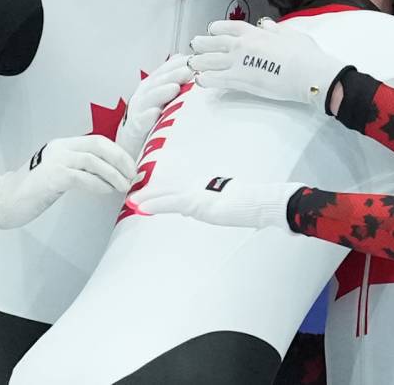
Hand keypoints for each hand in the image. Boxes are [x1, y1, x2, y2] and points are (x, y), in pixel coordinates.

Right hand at [0, 135, 135, 228]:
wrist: (6, 200)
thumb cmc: (37, 189)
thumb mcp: (63, 172)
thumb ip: (82, 169)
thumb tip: (113, 175)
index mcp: (65, 145)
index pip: (99, 141)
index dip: (119, 153)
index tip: (131, 168)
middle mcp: (61, 148)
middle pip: (99, 145)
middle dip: (120, 160)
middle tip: (132, 176)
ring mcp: (55, 161)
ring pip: (92, 160)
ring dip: (112, 174)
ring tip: (122, 186)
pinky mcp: (51, 176)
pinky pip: (80, 177)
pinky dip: (97, 184)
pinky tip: (106, 191)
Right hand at [115, 54, 193, 158]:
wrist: (132, 144)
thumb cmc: (153, 119)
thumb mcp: (164, 98)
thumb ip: (173, 80)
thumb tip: (186, 61)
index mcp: (152, 85)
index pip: (166, 70)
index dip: (179, 64)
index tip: (195, 59)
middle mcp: (144, 95)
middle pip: (159, 82)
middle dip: (173, 75)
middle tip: (188, 70)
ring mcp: (138, 111)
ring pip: (149, 99)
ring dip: (161, 92)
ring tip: (174, 88)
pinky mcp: (134, 130)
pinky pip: (140, 122)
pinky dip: (147, 117)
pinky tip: (155, 113)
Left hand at [129, 177, 303, 230]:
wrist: (261, 202)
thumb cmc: (252, 203)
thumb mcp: (229, 202)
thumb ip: (212, 205)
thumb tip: (201, 210)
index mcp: (207, 184)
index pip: (180, 185)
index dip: (163, 188)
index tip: (149, 189)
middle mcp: (200, 184)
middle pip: (169, 186)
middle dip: (150, 191)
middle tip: (133, 194)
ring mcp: (198, 192)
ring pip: (165, 192)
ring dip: (147, 197)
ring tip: (131, 201)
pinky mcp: (197, 202)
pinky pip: (170, 202)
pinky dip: (154, 205)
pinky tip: (141, 208)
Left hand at [187, 19, 346, 110]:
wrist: (309, 73)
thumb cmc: (306, 55)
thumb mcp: (292, 35)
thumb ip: (276, 30)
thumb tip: (266, 24)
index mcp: (257, 33)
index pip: (231, 27)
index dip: (218, 28)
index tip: (211, 30)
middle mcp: (243, 44)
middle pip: (216, 42)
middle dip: (203, 44)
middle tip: (194, 45)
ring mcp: (239, 61)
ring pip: (211, 60)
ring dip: (199, 61)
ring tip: (191, 63)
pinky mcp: (240, 79)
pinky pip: (216, 78)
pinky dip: (205, 79)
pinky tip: (199, 80)